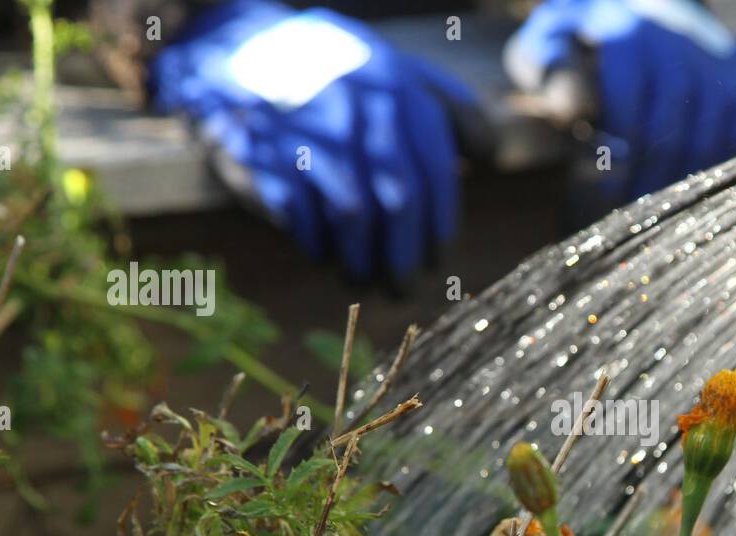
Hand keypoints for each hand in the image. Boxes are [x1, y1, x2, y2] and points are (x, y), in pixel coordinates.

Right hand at [149, 0, 480, 281]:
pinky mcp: (267, 152)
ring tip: (362, 282)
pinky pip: (302, 214)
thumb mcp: (402, 73)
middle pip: (398, 201)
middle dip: (404, 256)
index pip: (433, 175)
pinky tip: (322, 255)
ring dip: (361, 260)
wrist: (243, 46)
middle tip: (404, 290)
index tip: (436, 260)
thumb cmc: (341, 77)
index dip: (437, 227)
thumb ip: (452, 111)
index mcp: (398, 93)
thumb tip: (491, 155)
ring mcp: (312, 131)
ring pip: (352, 214)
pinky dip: (316, 243)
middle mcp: (359, 109)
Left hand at [504, 0, 735, 200]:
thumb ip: (555, 76)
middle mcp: (678, 40)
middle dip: (646, 176)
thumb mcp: (552, 47)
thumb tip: (574, 110)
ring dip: (678, 181)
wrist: (639, 7)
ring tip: (654, 210)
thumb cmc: (583, 41)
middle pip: (670, 124)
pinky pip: (733, 135)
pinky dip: (710, 168)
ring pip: (705, 136)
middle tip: (628, 213)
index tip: (601, 193)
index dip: (616, 155)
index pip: (628, 102)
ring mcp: (714, 59)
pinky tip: (686, 191)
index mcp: (628, 34)